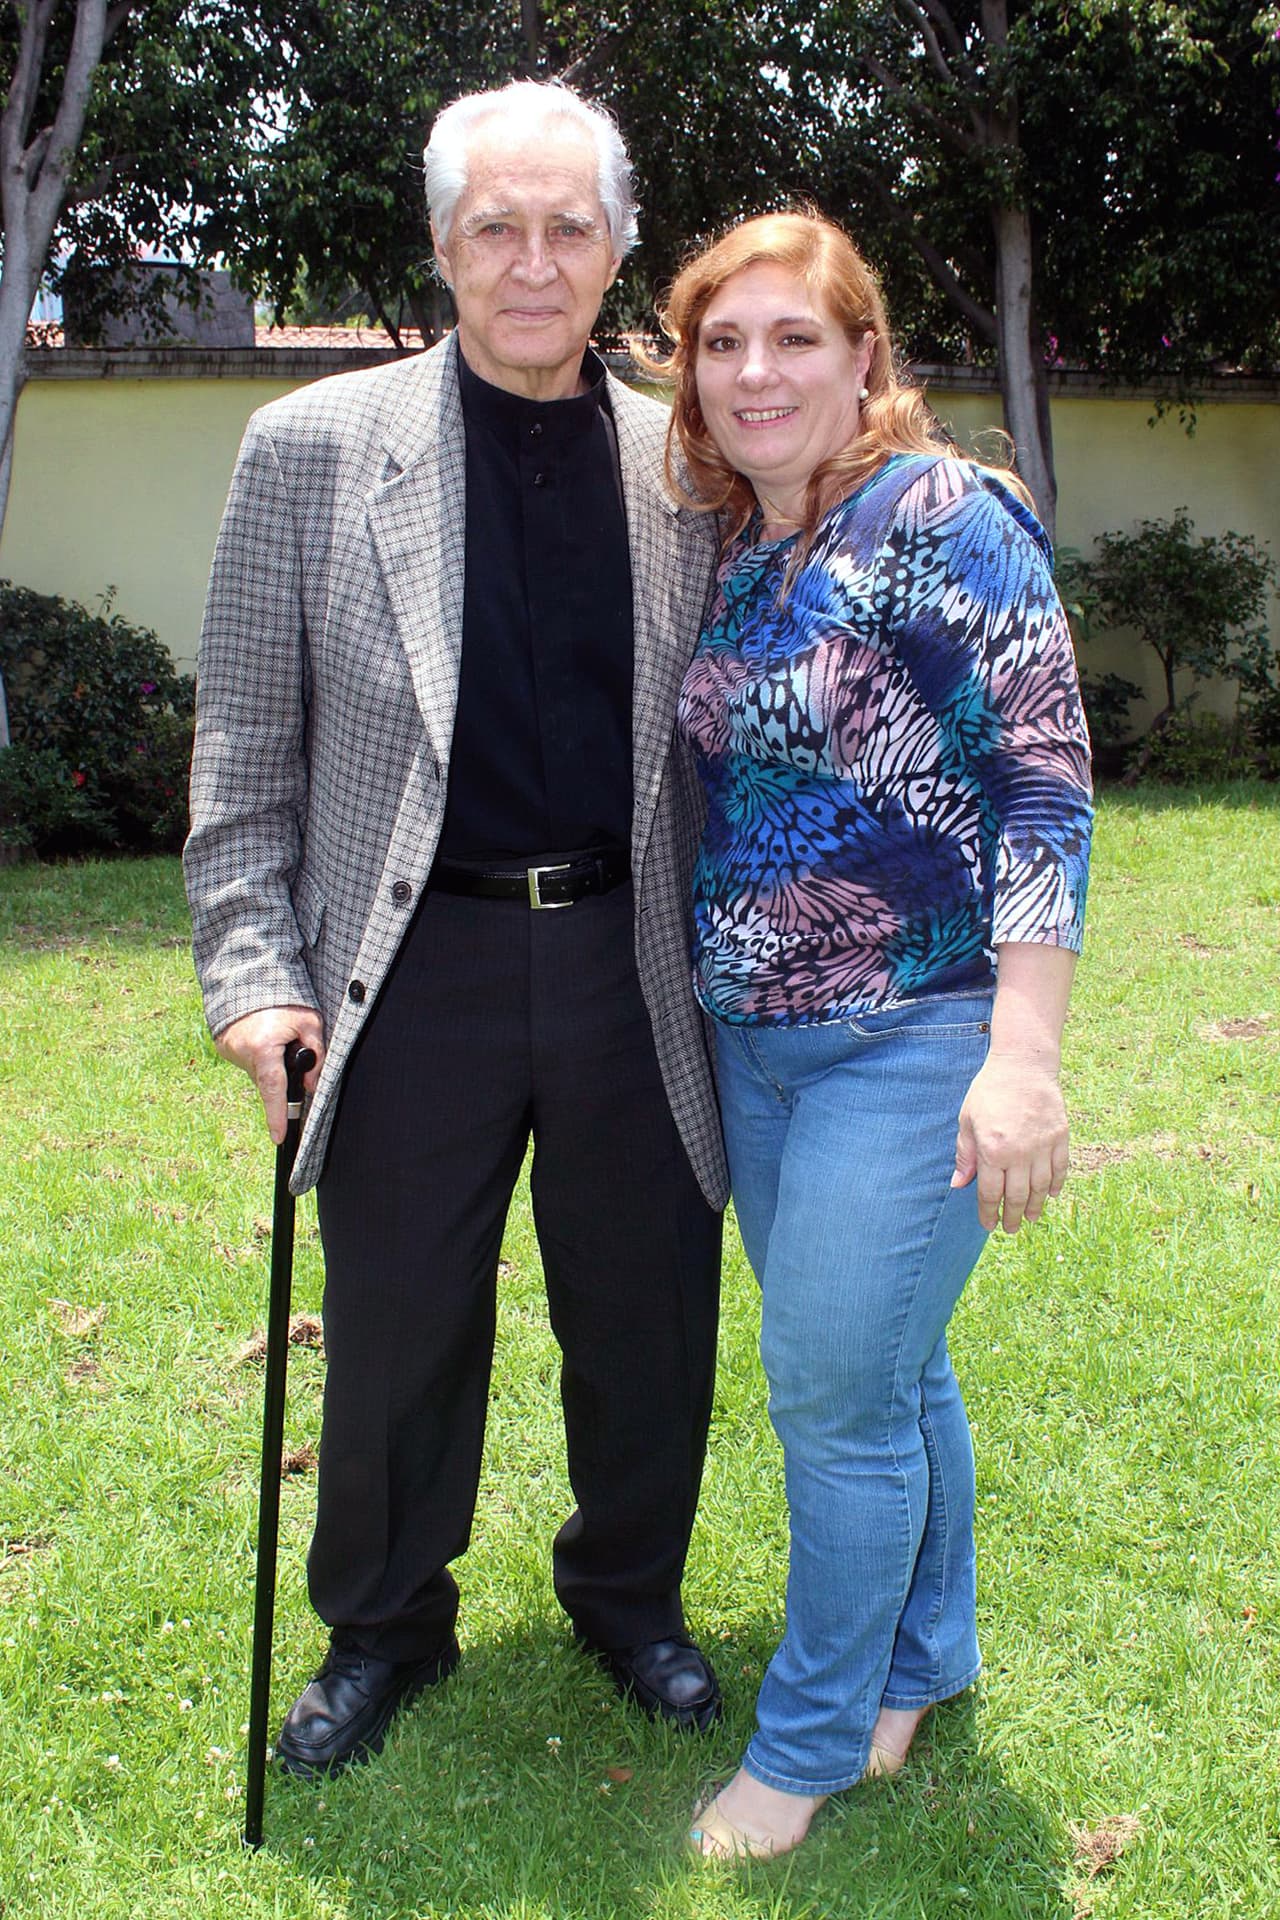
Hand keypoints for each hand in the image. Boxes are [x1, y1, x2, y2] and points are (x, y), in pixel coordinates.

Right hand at [215, 1006, 325, 1144]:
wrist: (249, 980)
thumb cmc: (284, 999)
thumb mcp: (310, 1022)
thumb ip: (316, 1055)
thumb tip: (311, 1086)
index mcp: (263, 1047)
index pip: (273, 1089)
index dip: (277, 1115)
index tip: (278, 1137)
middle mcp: (243, 1052)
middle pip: (269, 1081)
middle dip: (283, 1077)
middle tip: (290, 1049)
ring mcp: (230, 1051)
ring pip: (259, 1074)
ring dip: (271, 1066)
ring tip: (276, 1038)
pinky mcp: (224, 1048)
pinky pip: (248, 1064)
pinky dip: (259, 1059)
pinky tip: (264, 1040)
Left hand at [951, 1052, 1068, 1233]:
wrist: (1023, 1065)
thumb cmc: (990, 1091)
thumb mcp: (967, 1120)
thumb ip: (964, 1154)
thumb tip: (958, 1184)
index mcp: (992, 1150)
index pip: (990, 1192)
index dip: (988, 1212)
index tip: (988, 1224)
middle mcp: (1019, 1152)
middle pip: (1017, 1196)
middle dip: (1012, 1216)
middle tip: (1010, 1229)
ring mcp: (1043, 1146)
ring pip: (1041, 1187)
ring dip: (1035, 1206)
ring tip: (1030, 1218)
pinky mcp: (1060, 1137)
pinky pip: (1060, 1169)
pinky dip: (1056, 1185)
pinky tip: (1051, 1195)